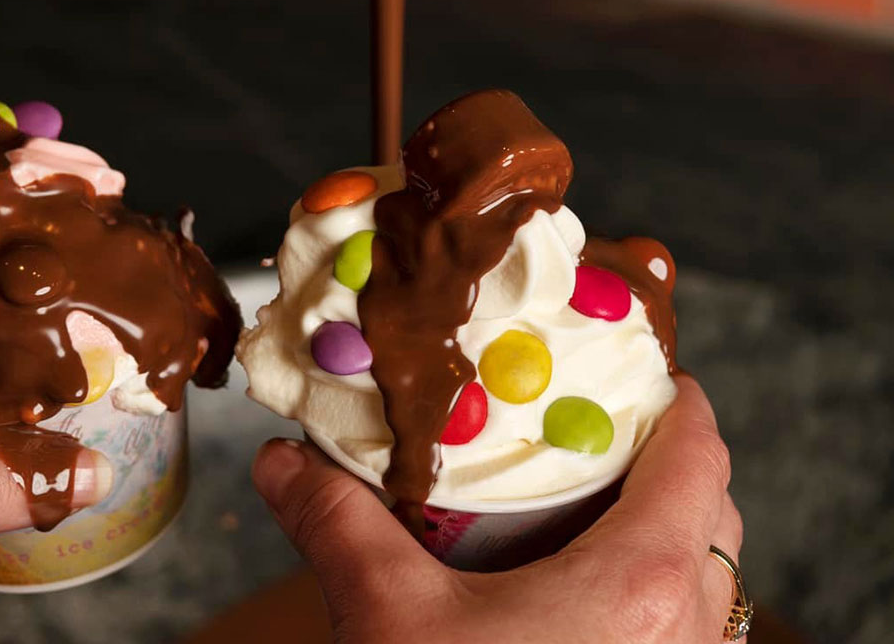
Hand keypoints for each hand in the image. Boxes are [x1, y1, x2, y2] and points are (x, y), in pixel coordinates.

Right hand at [252, 375, 742, 642]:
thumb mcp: (387, 618)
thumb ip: (336, 524)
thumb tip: (282, 465)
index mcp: (638, 586)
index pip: (699, 459)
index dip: (683, 403)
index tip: (656, 373)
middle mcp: (684, 632)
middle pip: (710, 512)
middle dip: (665, 460)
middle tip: (601, 432)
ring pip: (703, 575)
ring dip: (661, 528)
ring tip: (586, 506)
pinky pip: (682, 625)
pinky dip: (648, 587)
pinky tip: (572, 594)